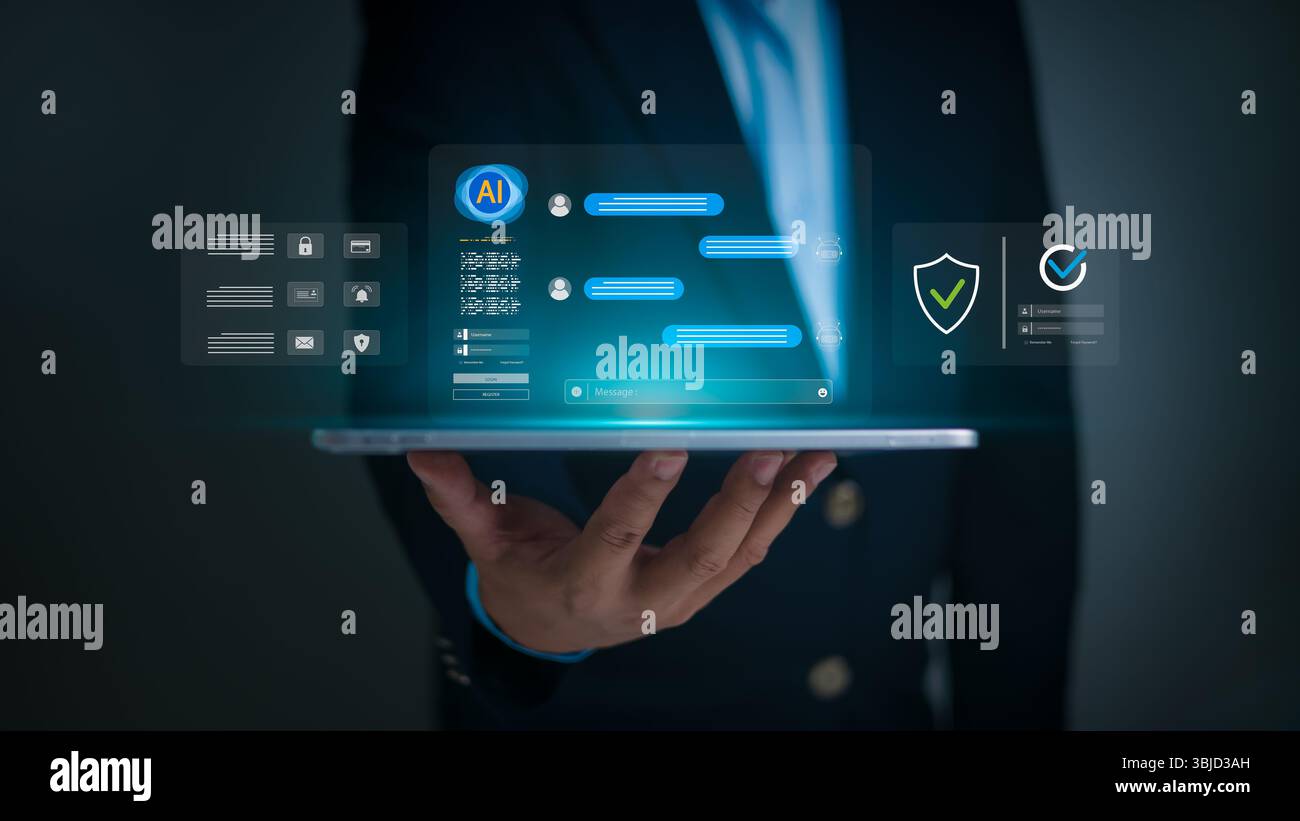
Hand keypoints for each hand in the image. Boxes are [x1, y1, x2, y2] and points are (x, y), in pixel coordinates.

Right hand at [406, 450, 837, 653]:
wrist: (550, 628)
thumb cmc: (522, 579)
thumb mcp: (486, 544)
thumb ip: (462, 499)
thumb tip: (423, 451)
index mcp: (584, 586)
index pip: (616, 540)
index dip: (644, 497)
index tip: (671, 447)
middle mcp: (641, 599)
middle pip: (700, 556)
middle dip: (738, 504)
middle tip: (767, 450)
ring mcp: (680, 598)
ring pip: (740, 555)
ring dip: (781, 505)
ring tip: (815, 453)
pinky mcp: (703, 587)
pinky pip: (751, 552)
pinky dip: (784, 512)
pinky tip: (810, 471)